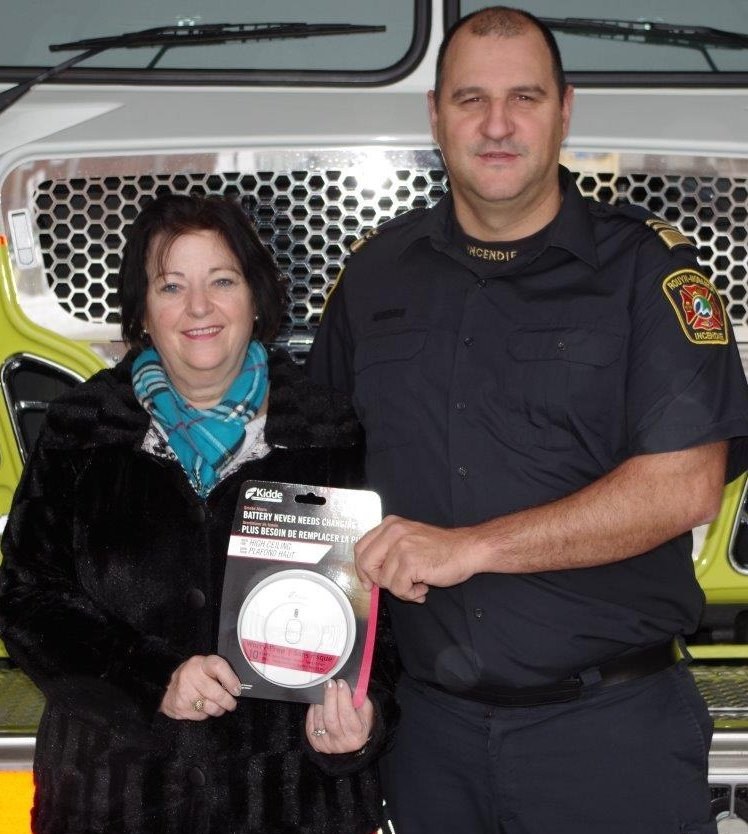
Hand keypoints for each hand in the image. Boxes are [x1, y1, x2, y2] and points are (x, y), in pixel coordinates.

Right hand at [159, 654, 241, 719]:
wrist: (170, 690)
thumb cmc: (195, 678)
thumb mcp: (205, 669)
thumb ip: (220, 673)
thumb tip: (239, 685)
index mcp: (199, 662)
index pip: (217, 666)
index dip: (230, 679)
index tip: (237, 690)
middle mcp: (190, 674)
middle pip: (215, 692)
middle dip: (227, 701)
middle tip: (232, 704)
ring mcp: (183, 691)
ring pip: (209, 706)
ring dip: (218, 710)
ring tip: (219, 707)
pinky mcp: (179, 706)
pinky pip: (200, 715)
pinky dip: (205, 714)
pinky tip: (203, 708)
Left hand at [305, 680, 373, 753]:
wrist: (350, 742)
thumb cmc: (359, 723)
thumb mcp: (366, 712)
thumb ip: (360, 699)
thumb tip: (351, 685)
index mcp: (357, 735)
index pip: (347, 714)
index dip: (343, 697)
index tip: (341, 683)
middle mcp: (342, 742)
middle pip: (331, 718)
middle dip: (330, 697)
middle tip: (330, 683)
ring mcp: (327, 744)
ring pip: (319, 719)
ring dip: (321, 702)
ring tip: (324, 690)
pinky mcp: (316, 743)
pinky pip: (311, 723)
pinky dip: (313, 710)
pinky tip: (318, 701)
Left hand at [354, 515, 475, 601]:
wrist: (467, 549)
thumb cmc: (441, 548)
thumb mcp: (409, 539)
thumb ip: (388, 551)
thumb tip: (370, 575)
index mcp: (390, 525)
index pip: (361, 548)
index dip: (362, 569)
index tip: (368, 582)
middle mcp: (393, 532)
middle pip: (365, 563)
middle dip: (379, 581)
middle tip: (397, 585)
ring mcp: (401, 546)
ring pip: (384, 580)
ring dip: (401, 589)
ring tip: (418, 583)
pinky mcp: (409, 561)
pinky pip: (398, 588)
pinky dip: (410, 594)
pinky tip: (423, 586)